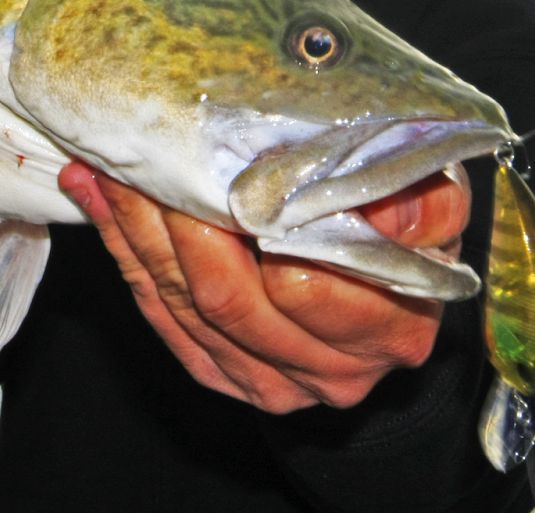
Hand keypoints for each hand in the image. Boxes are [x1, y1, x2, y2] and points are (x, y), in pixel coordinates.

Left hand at [58, 161, 469, 412]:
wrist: (393, 298)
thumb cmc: (412, 230)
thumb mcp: (437, 203)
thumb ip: (423, 199)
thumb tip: (382, 195)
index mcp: (390, 330)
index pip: (302, 284)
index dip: (251, 226)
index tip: (218, 164)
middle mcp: (331, 371)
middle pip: (228, 299)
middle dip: (174, 222)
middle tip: (142, 152)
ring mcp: (272, 382)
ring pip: (184, 306)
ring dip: (134, 230)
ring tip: (105, 164)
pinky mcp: (224, 375)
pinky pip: (160, 317)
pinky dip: (122, 252)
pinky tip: (97, 199)